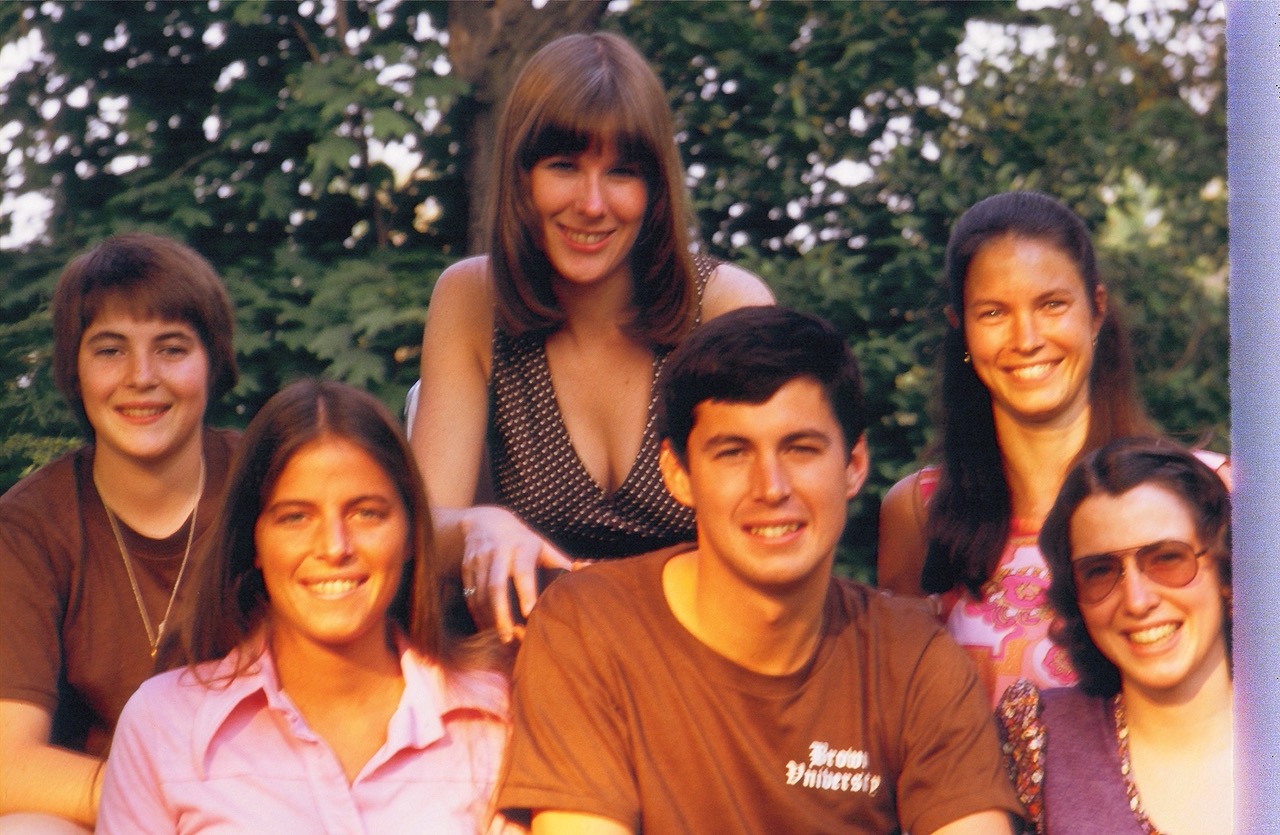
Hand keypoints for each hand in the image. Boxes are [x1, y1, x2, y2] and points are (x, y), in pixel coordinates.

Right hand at [458, 506, 573, 640]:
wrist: (486, 522)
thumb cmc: (525, 542)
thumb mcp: (544, 548)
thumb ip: (564, 564)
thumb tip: (592, 571)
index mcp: (522, 545)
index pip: (523, 570)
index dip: (526, 591)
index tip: (529, 613)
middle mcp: (498, 551)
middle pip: (495, 586)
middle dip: (500, 614)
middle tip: (508, 637)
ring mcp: (479, 559)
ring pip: (479, 594)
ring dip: (488, 618)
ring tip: (500, 638)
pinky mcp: (466, 568)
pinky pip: (469, 595)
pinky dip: (477, 614)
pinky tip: (486, 629)